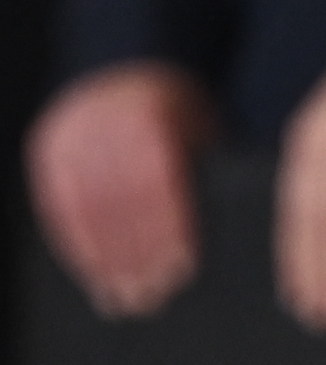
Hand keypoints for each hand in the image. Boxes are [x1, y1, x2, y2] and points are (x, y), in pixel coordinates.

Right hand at [25, 63, 215, 314]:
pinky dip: (76, 243)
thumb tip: (236, 238)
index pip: (159, 182)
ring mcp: (72, 135)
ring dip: (103, 260)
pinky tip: (93, 274)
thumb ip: (208, 171)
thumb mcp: (204, 128)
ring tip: (120, 299)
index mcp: (149, 115)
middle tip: (149, 299)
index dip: (170, 229)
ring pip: (87, 208)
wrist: (129, 65)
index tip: (182, 269)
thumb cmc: (182, 112)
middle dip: (135, 255)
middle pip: (120, 202)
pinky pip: (60, 204)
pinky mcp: (50, 149)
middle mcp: (104, 122)